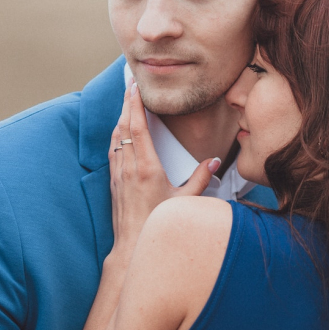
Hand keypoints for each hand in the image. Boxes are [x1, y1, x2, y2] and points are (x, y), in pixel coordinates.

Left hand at [108, 82, 220, 256]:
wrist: (131, 247)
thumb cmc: (158, 224)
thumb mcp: (186, 201)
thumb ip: (202, 178)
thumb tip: (216, 160)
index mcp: (147, 168)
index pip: (138, 127)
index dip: (136, 104)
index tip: (136, 87)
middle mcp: (129, 168)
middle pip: (124, 126)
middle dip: (126, 102)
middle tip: (128, 82)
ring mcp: (118, 174)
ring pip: (116, 137)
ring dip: (120, 116)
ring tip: (125, 100)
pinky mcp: (113, 183)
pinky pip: (113, 151)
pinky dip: (117, 135)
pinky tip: (120, 131)